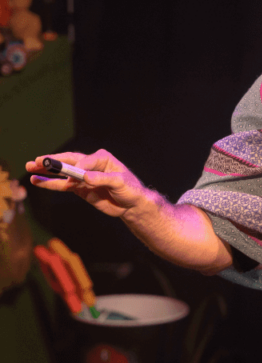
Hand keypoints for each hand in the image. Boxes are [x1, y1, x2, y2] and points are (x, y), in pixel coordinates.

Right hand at [26, 150, 148, 218]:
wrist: (132, 204)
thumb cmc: (130, 189)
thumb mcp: (120, 182)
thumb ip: (103, 179)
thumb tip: (85, 177)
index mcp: (102, 158)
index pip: (85, 160)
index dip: (78, 167)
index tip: (76, 178)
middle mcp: (90, 165)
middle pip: (68, 161)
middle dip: (52, 162)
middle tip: (36, 161)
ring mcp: (83, 177)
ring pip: (62, 173)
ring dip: (46, 171)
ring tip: (29, 168)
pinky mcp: (80, 188)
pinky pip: (62, 185)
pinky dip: (50, 184)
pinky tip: (37, 181)